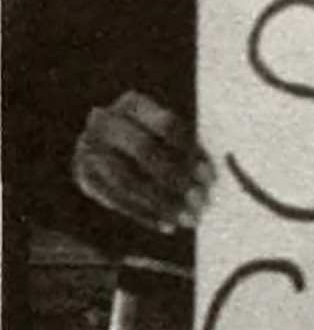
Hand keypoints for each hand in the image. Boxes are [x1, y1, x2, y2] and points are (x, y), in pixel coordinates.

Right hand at [72, 90, 214, 233]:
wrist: (102, 148)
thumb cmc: (149, 141)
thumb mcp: (166, 137)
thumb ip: (186, 152)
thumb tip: (208, 178)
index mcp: (133, 104)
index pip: (167, 123)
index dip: (191, 151)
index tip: (211, 177)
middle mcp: (105, 122)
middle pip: (144, 149)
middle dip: (176, 179)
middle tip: (202, 201)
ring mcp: (89, 150)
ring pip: (128, 181)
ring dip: (163, 204)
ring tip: (190, 219)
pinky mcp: (85, 178)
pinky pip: (117, 201)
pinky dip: (146, 216)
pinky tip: (168, 225)